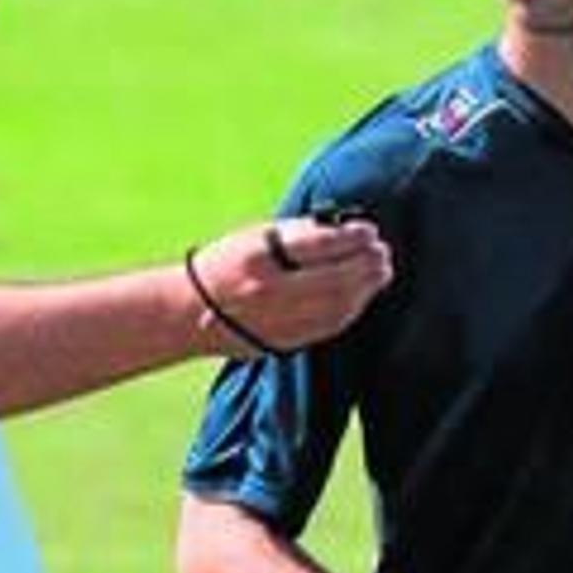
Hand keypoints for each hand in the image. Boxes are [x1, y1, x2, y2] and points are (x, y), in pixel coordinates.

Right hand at [188, 216, 391, 355]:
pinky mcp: (284, 340)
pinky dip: (351, 309)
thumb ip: (297, 234)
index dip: (352, 238)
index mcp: (259, 257)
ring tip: (380, 271)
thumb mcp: (254, 237)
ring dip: (366, 288)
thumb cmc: (225, 265)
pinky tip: (362, 296)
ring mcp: (277, 320)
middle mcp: (269, 291)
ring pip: (338, 305)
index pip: (319, 245)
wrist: (189, 312)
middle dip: (366, 265)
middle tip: (383, 252)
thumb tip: (343, 232)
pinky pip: (330, 326)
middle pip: (335, 279)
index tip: (369, 231)